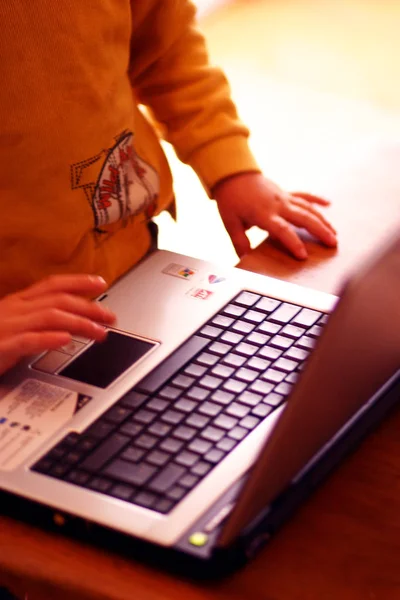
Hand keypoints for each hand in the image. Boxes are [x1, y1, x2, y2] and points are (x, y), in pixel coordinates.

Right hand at [0, 274, 115, 374]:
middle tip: (111, 317)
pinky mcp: (1, 347)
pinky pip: (28, 340)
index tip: (100, 282)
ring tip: (99, 332)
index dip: (78, 281)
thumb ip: (35, 321)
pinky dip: (49, 339)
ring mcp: (7, 327)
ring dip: (79, 323)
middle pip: (58, 300)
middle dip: (89, 306)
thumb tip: (65, 323)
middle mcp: (14, 310)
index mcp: (17, 303)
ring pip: (50, 317)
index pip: (52, 284)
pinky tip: (65, 341)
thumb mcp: (12, 326)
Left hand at [213, 173, 336, 258]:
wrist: (232, 173)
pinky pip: (304, 195)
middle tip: (333, 244)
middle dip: (320, 231)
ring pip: (308, 208)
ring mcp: (284, 197)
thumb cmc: (230, 199)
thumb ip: (239, 241)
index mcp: (264, 214)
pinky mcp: (285, 193)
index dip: (293, 243)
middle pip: (303, 218)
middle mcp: (278, 205)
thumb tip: (245, 258)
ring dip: (323, 220)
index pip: (282, 230)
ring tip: (335, 234)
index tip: (303, 256)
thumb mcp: (230, 223)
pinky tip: (329, 204)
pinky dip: (316, 199)